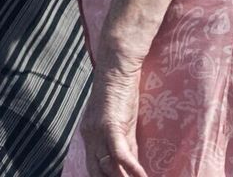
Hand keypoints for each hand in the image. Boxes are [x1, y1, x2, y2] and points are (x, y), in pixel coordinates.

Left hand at [80, 56, 145, 176]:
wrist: (117, 67)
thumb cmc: (122, 92)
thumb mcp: (123, 124)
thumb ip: (125, 145)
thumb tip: (131, 167)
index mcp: (89, 137)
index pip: (94, 168)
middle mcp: (89, 136)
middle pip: (97, 172)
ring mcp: (97, 131)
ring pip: (108, 166)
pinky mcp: (110, 124)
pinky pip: (119, 153)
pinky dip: (132, 168)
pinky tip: (143, 176)